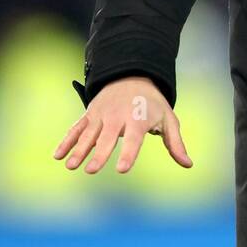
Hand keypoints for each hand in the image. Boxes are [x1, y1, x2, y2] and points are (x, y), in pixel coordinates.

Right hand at [53, 76, 192, 173]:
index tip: (122, 169)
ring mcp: (101, 115)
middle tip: (91, 171)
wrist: (132, 76)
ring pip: (89, 134)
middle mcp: (118, 117)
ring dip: (78, 149)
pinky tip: (58, 155)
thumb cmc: (153, 104)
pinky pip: (76, 128)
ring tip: (70, 166)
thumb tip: (188, 164)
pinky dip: (66, 140)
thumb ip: (175, 143)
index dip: (128, 154)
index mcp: (138, 119)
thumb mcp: (168, 119)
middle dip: (99, 154)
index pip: (133, 139)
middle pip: (107, 138)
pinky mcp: (90, 115)